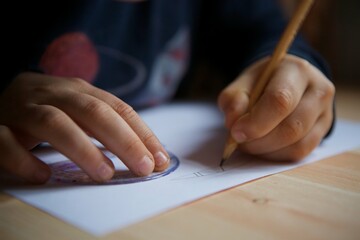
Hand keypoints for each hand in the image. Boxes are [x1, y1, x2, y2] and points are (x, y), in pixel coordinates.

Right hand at [0, 72, 169, 182]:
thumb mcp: (78, 109)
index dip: (142, 133)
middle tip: (144, 168)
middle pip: (93, 112)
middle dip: (123, 140)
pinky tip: (44, 175)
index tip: (161, 159)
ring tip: (105, 173)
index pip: (118, 109)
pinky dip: (25, 159)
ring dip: (83, 148)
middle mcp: (54, 94)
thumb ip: (104, 126)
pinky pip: (6, 141)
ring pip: (54, 122)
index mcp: (79, 91)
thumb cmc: (47, 107)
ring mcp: (24, 108)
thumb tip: (146, 153)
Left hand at [218, 54, 334, 160]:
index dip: (256, 121)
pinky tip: (263, 147)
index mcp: (296, 70)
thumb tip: (234, 122)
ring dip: (266, 150)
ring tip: (249, 143)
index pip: (280, 100)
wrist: (285, 83)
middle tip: (239, 141)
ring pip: (297, 144)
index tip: (236, 132)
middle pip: (292, 126)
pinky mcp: (323, 131)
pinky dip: (276, 155)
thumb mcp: (243, 83)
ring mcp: (324, 113)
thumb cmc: (262, 83)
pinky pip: (300, 152)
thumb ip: (233, 99)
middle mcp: (318, 91)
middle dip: (259, 140)